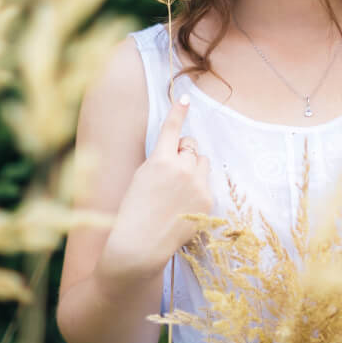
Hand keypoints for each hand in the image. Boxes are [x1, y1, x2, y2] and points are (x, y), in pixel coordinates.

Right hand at [99, 96, 211, 283]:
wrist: (140, 244)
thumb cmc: (134, 212)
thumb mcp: (142, 178)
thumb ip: (161, 161)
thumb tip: (181, 152)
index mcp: (160, 160)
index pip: (171, 130)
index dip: (178, 112)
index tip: (186, 98)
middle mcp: (182, 168)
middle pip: (191, 146)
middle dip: (184, 153)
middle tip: (171, 171)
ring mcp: (198, 184)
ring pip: (202, 162)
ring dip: (194, 168)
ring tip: (178, 189)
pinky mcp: (207, 200)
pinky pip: (206, 184)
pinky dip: (197, 189)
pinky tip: (183, 205)